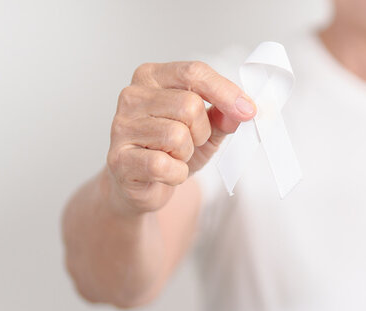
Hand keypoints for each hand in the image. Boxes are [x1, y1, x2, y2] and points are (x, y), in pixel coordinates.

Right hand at [106, 61, 256, 213]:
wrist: (144, 183)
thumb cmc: (172, 149)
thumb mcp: (206, 127)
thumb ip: (224, 114)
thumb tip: (243, 109)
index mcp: (153, 76)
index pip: (194, 72)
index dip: (226, 92)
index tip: (248, 110)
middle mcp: (132, 95)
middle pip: (189, 105)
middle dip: (202, 131)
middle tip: (191, 142)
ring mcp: (121, 126)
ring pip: (177, 136)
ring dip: (187, 153)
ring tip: (175, 155)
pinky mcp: (118, 159)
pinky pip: (163, 165)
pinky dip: (176, 174)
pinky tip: (167, 173)